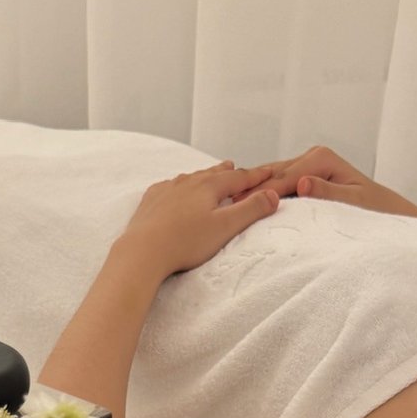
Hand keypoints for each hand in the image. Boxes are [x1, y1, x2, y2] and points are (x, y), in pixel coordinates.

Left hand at [118, 162, 280, 278]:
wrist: (143, 251)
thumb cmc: (186, 242)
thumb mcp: (225, 227)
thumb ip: (251, 210)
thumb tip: (273, 195)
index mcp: (208, 187)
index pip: (239, 178)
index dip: (256, 176)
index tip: (268, 172)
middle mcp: (188, 182)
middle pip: (212, 173)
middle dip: (227, 172)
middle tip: (235, 166)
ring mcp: (167, 189)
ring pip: (190, 178)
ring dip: (202, 176)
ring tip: (208, 175)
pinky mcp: (151, 201)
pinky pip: (168, 187)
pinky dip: (178, 185)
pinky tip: (175, 188)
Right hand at [235, 145, 416, 218]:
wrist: (386, 212)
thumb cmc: (374, 211)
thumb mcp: (353, 204)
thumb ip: (328, 193)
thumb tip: (303, 183)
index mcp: (321, 159)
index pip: (283, 178)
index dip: (260, 193)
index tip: (238, 206)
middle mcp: (313, 157)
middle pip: (272, 173)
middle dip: (249, 188)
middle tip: (222, 204)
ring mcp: (307, 164)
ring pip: (271, 176)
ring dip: (251, 190)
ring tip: (225, 204)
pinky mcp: (304, 175)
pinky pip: (277, 183)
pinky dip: (260, 192)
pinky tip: (242, 204)